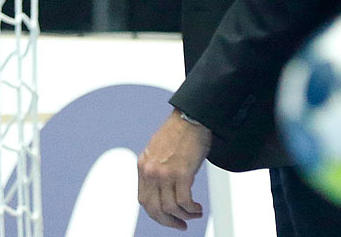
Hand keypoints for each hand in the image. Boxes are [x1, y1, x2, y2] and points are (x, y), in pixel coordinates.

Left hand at [137, 110, 210, 230]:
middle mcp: (151, 171)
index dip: (155, 213)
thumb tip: (161, 188)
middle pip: (154, 209)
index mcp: (143, 166)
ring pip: (170, 208)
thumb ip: (156, 168)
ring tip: (194, 214)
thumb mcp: (157, 151)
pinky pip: (184, 202)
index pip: (144, 200)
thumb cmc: (179, 132)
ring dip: (184, 216)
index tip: (167, 217)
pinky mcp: (182, 173)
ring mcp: (165, 173)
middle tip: (180, 225)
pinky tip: (197, 208)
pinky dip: (191, 209)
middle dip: (168, 221)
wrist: (191, 117)